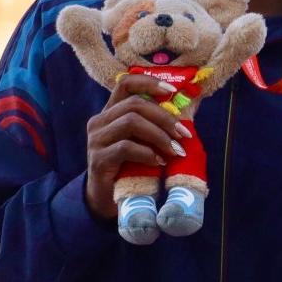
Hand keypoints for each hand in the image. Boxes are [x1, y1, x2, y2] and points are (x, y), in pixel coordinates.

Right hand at [83, 72, 190, 220]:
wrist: (107, 198)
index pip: (125, 84)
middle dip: (164, 117)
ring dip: (159, 135)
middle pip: (134, 104)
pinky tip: (159, 162)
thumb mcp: (143, 142)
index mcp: (110, 112)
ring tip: (175, 151)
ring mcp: (96, 139)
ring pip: (131, 122)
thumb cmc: (130, 167)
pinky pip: (126, 147)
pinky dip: (147, 153)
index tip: (172, 91)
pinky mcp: (98, 159)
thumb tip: (185, 116)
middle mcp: (99, 121)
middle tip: (184, 134)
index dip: (149, 82)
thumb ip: (154, 127)